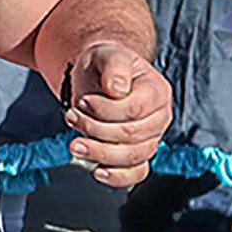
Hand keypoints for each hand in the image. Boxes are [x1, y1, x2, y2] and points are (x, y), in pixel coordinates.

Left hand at [64, 40, 172, 185]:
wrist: (98, 77)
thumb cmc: (105, 65)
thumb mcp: (107, 54)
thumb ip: (114, 67)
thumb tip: (117, 88)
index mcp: (157, 91)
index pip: (134, 110)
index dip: (104, 110)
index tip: (82, 102)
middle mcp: (159, 117)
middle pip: (132, 136)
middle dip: (95, 130)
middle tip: (71, 117)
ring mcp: (151, 138)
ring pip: (133, 157)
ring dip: (99, 153)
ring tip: (74, 144)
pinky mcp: (138, 154)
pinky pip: (136, 173)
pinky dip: (118, 177)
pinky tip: (98, 172)